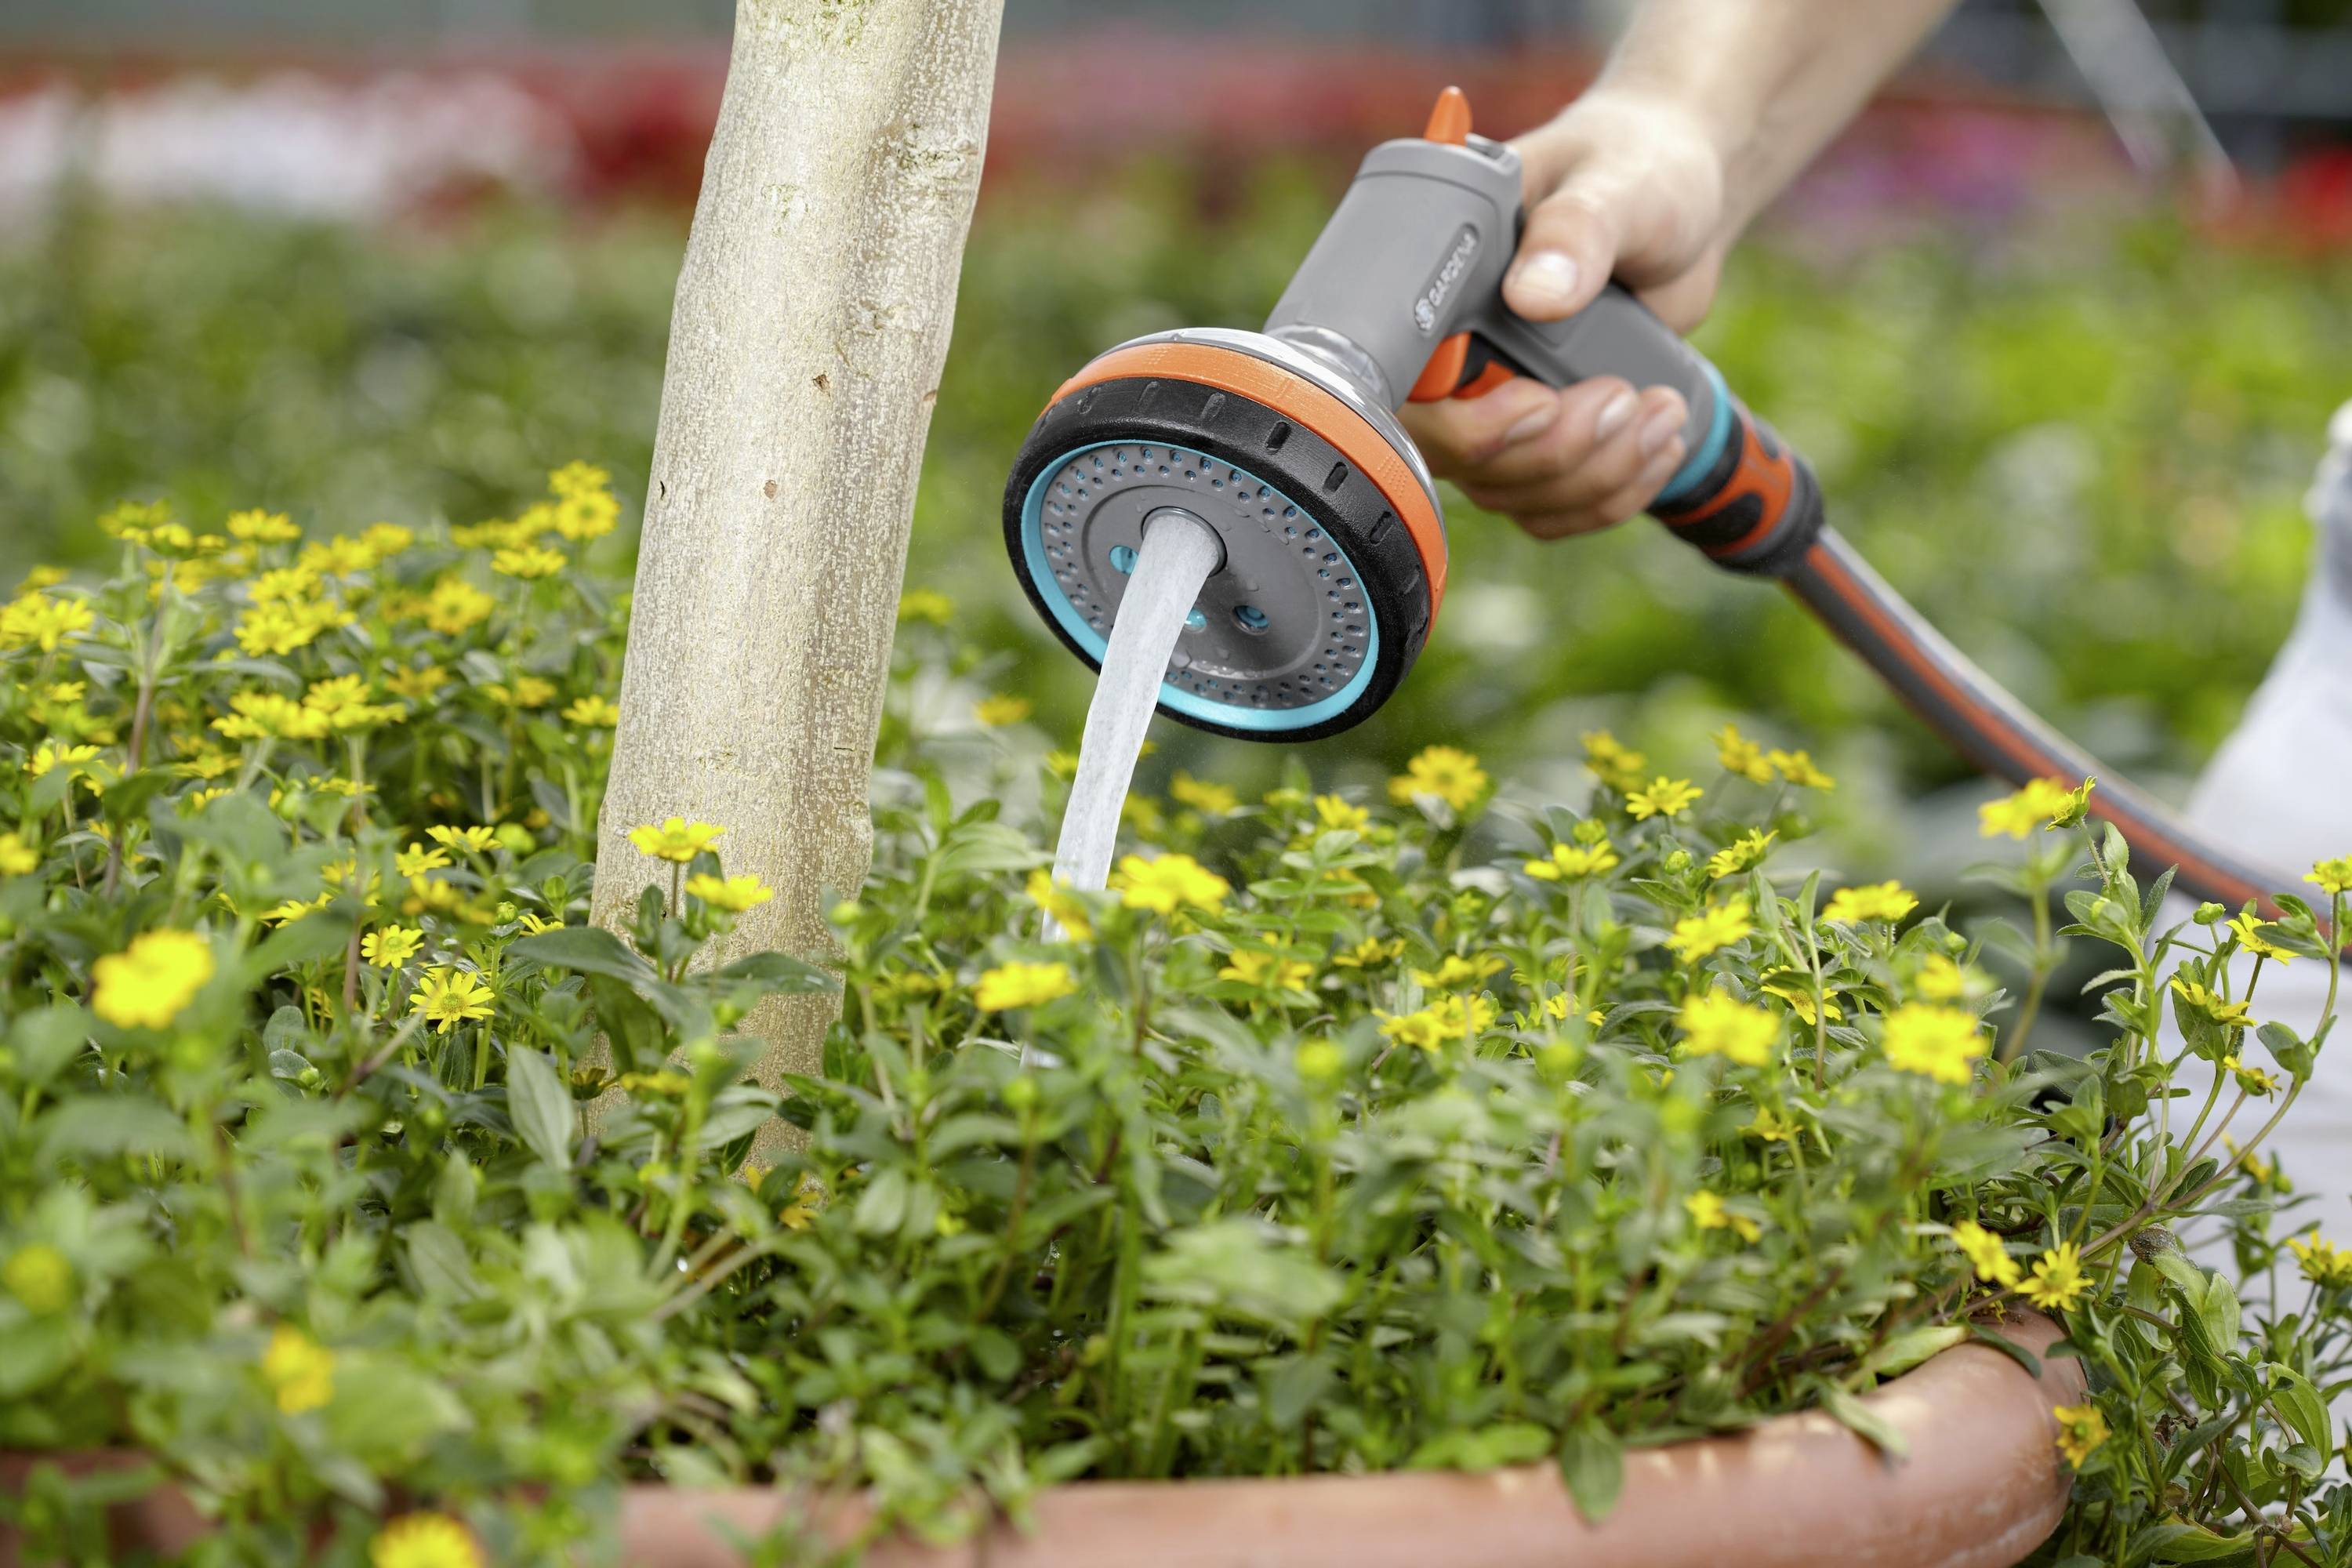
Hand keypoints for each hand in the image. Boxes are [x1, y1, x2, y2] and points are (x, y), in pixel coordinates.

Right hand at [1399, 90, 1731, 538]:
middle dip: (1554, 451)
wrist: (1680, 202)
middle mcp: (1451, 362)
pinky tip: (1658, 445)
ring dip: (1596, 474)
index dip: (1465, 425)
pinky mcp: (1542, 439)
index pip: (1406, 398)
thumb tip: (1534, 294)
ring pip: (1515, 495)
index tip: (1539, 399)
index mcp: (1438, 293)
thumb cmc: (1636, 168)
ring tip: (1660, 410)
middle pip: (1464, 465)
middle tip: (1623, 395)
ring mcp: (1494, 407)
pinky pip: (1555, 508)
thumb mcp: (1614, 183)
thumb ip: (1575, 229)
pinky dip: (1613, 493)